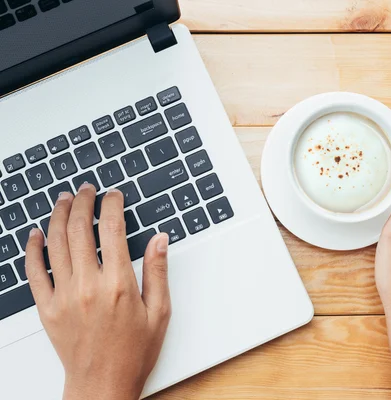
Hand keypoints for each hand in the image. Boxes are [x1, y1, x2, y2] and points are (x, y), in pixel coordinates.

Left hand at [25, 185, 171, 399]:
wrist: (102, 385)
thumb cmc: (133, 352)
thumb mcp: (159, 312)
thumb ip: (158, 272)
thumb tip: (159, 240)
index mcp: (119, 284)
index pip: (112, 229)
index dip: (112, 205)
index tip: (114, 195)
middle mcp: (88, 285)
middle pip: (80, 229)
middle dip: (83, 202)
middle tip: (87, 189)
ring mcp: (63, 296)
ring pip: (56, 243)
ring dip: (59, 215)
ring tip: (64, 199)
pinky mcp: (47, 308)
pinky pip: (34, 272)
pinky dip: (33, 249)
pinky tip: (36, 234)